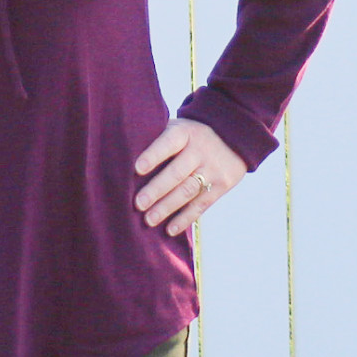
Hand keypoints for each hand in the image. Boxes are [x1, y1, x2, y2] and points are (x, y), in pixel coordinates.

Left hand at [134, 119, 246, 235]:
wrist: (232, 137)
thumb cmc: (190, 135)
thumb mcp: (178, 127)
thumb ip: (157, 138)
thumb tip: (124, 154)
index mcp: (186, 133)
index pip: (168, 143)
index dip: (153, 156)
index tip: (137, 169)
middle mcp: (200, 151)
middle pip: (177, 173)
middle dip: (156, 190)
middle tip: (138, 204)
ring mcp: (213, 169)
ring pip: (187, 191)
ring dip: (167, 208)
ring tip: (149, 220)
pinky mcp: (222, 186)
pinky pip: (201, 205)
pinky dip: (185, 218)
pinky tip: (170, 229)